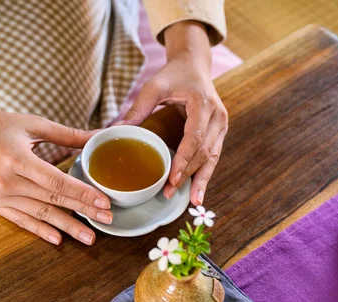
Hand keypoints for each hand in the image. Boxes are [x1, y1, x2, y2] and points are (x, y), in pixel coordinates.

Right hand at [0, 107, 112, 244]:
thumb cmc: (0, 125)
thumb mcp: (33, 124)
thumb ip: (67, 134)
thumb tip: (98, 136)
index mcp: (17, 159)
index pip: (56, 182)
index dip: (82, 193)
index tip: (104, 202)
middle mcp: (6, 181)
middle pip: (52, 201)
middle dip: (83, 212)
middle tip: (106, 220)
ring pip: (40, 215)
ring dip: (67, 227)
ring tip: (89, 237)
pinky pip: (21, 221)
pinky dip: (40, 231)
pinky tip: (59, 239)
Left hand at [123, 21, 227, 205]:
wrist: (195, 64)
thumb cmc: (174, 74)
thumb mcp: (154, 86)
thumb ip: (138, 108)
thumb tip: (115, 131)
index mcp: (203, 104)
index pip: (194, 137)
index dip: (184, 160)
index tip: (172, 178)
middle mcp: (218, 116)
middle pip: (205, 152)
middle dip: (188, 175)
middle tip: (170, 193)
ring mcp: (221, 125)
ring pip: (213, 157)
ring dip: (201, 180)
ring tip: (193, 202)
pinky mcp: (219, 132)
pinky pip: (213, 156)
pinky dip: (205, 174)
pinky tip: (198, 191)